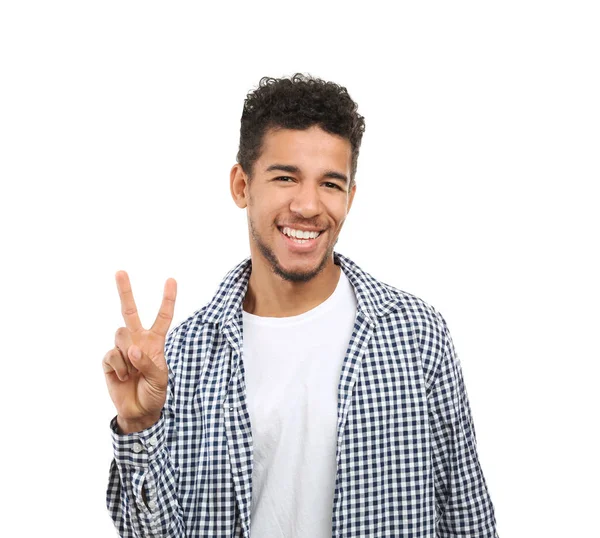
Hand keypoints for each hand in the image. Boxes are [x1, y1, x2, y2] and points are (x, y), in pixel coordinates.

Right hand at [102, 271, 176, 432]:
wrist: (138, 412)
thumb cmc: (154, 393)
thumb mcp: (160, 378)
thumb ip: (148, 363)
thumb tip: (132, 349)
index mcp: (155, 341)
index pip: (162, 317)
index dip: (167, 299)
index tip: (171, 280)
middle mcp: (138, 340)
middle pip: (130, 311)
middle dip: (125, 291)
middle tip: (120, 272)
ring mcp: (122, 349)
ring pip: (121, 335)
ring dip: (128, 354)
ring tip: (133, 372)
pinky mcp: (110, 360)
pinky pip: (112, 355)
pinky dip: (119, 367)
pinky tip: (124, 377)